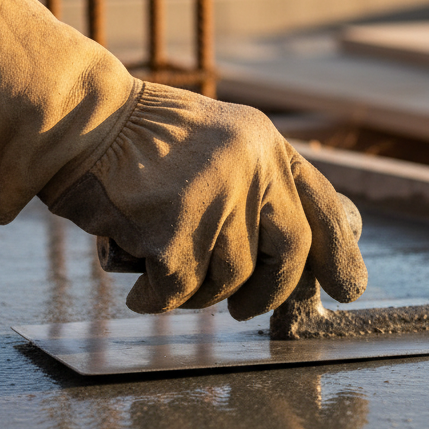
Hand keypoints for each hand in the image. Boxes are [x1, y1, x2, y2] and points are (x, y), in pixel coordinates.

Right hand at [47, 85, 366, 316]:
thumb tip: (290, 253)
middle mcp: (253, 166)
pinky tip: (138, 284)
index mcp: (267, 145)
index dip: (339, 252)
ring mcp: (216, 194)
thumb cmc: (140, 141)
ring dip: (196, 291)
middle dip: (269, 292)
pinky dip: (156, 298)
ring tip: (163, 271)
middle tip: (242, 309)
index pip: (321, 205)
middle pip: (289, 252)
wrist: (78, 119)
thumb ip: (256, 187)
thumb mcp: (218, 145)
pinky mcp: (174, 224)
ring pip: (229, 277)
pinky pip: (178, 289)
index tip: (350, 287)